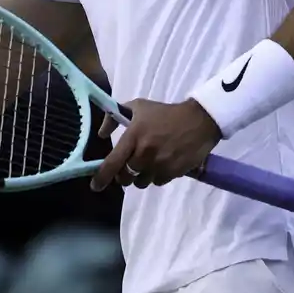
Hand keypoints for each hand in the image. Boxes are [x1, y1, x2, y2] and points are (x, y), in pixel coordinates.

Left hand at [91, 99, 220, 190]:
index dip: (101, 177)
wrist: (199, 120)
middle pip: (125, 177)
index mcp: (134, 136)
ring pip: (141, 182)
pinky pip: (157, 182)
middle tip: (128, 167)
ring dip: (140, 176)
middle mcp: (145, 153)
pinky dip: (156, 176)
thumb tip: (102, 134)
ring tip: (147, 163)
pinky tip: (161, 164)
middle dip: (123, 175)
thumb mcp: (138, 106)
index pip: (113, 162)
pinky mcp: (173, 172)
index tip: (95, 186)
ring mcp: (160, 164)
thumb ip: (114, 117)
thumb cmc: (165, 113)